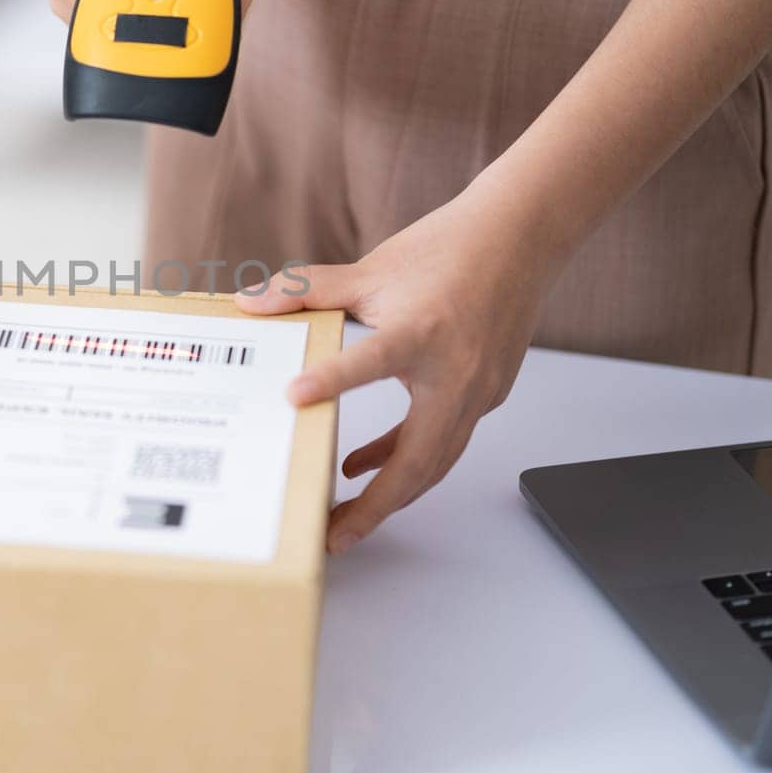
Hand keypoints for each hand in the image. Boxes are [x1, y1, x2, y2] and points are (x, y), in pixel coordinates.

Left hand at [237, 198, 563, 554]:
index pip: (371, 360)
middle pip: (417, 458)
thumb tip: (250, 303)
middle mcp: (457, 371)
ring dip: (391, 492)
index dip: (334, 380)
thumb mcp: (370, 268)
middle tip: (332, 535)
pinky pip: (444, 440)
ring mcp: (478, 390)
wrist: (521, 237)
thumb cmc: (449, 249)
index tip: (295, 396)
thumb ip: (307, 290)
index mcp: (422, 331)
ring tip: (344, 516)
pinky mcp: (487, 394)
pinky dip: (406, 457)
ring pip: (435, 460)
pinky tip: (364, 462)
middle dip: (374, 505)